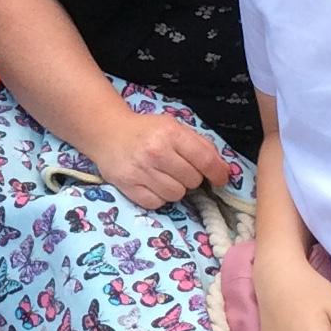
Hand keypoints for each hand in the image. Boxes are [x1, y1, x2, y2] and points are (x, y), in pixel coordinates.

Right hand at [82, 111, 232, 209]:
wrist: (107, 133)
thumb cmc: (146, 130)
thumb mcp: (174, 127)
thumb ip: (200, 145)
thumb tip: (223, 170)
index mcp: (170, 133)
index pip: (205, 160)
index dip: (218, 173)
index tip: (220, 179)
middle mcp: (156, 152)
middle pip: (192, 181)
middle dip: (191, 177)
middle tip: (179, 169)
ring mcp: (141, 171)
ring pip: (176, 195)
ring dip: (175, 188)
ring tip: (164, 176)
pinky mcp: (128, 186)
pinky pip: (157, 203)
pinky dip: (158, 197)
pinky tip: (151, 183)